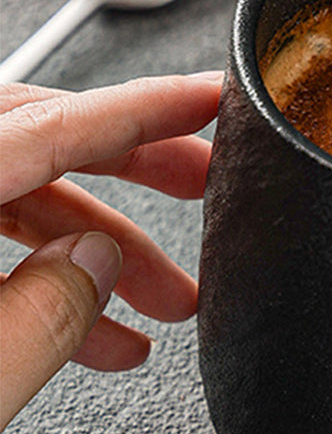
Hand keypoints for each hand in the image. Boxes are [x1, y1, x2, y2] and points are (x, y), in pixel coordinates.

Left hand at [0, 74, 221, 429]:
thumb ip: (43, 315)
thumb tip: (95, 265)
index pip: (53, 124)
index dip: (145, 110)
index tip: (210, 99)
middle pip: (37, 140)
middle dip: (136, 170)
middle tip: (207, 183)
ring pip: (13, 197)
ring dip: (94, 247)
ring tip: (166, 301)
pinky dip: (37, 280)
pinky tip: (93, 334)